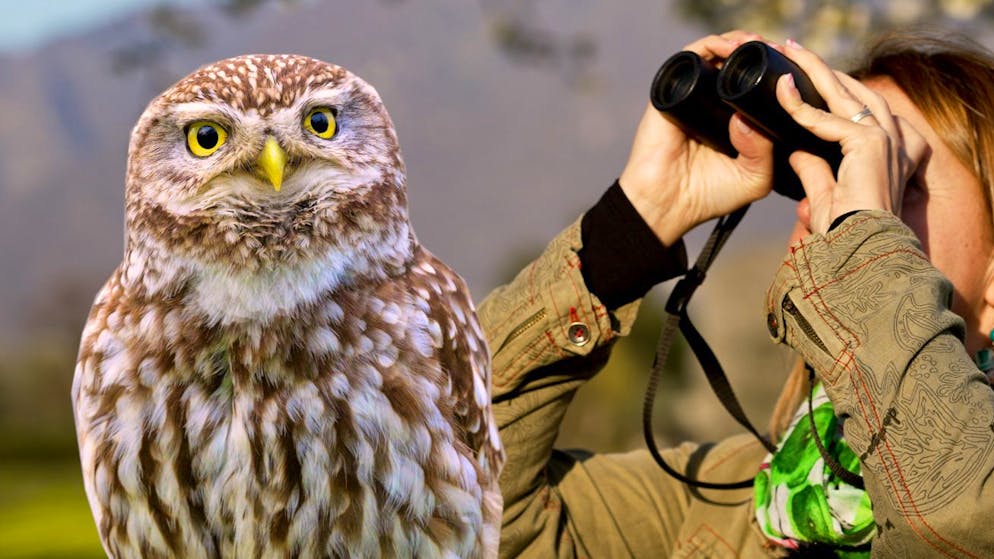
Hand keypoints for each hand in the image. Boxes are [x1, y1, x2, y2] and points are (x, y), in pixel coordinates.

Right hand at [619, 30, 775, 245]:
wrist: (668, 204)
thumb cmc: (708, 196)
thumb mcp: (754, 177)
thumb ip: (765, 150)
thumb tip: (749, 117)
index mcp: (735, 121)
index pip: (758, 86)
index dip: (775, 72)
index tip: (793, 67)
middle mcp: (714, 104)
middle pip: (739, 64)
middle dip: (760, 51)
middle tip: (778, 50)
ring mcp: (693, 96)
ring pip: (718, 54)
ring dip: (738, 42)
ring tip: (755, 44)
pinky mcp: (672, 92)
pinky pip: (692, 57)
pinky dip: (712, 44)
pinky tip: (729, 49)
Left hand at [774, 39, 928, 233]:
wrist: (860, 249)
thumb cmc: (847, 232)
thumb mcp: (824, 195)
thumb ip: (814, 171)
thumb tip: (796, 152)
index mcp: (892, 150)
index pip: (863, 108)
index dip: (836, 89)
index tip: (808, 78)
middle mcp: (895, 140)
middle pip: (857, 91)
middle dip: (825, 69)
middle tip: (796, 51)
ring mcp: (886, 139)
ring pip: (845, 93)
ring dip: (816, 71)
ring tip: (791, 52)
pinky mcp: (870, 145)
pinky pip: (829, 120)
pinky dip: (803, 108)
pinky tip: (784, 93)